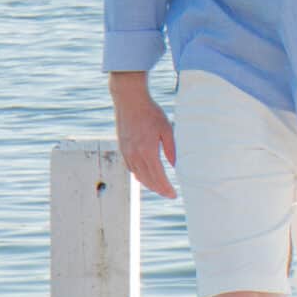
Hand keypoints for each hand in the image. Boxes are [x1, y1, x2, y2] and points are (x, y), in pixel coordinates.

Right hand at [110, 75, 176, 199]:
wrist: (129, 101)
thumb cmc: (151, 112)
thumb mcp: (167, 129)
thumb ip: (171, 149)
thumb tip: (174, 165)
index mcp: (148, 151)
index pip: (159, 177)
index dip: (166, 188)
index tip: (174, 195)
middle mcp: (135, 155)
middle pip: (148, 180)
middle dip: (159, 189)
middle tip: (169, 194)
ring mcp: (127, 152)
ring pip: (138, 176)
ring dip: (149, 184)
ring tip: (159, 188)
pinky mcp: (122, 148)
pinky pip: (131, 168)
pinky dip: (139, 176)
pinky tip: (146, 176)